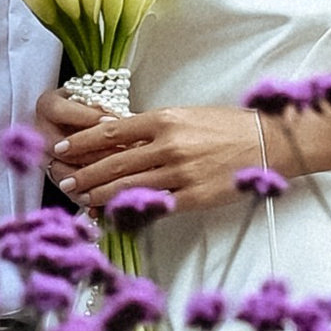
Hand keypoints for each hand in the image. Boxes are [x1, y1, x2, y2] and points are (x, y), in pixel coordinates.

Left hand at [40, 90, 278, 216]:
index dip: (81, 141)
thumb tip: (118, 139)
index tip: (63, 147)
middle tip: (64, 181)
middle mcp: (168, 145)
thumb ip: (153, 129)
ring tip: (81, 198)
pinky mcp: (193, 196)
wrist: (268, 143)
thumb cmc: (228, 127)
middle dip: (84, 173)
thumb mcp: (187, 116)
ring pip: (128, 185)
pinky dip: (131, 209)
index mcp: (165, 119)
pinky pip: (154, 205)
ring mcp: (180, 172)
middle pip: (113, 161)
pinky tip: (115, 213)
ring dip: (99, 194)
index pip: (110, 130)